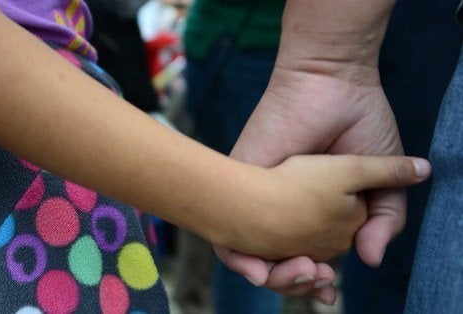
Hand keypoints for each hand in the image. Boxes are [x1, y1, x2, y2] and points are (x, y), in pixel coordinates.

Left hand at [216, 69, 409, 303]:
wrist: (333, 85)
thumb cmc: (360, 124)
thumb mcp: (381, 179)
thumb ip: (384, 219)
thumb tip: (371, 259)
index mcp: (315, 211)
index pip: (307, 260)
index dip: (316, 282)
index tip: (328, 290)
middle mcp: (285, 209)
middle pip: (278, 263)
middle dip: (295, 283)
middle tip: (318, 283)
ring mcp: (262, 197)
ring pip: (251, 256)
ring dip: (271, 278)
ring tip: (302, 273)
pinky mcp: (240, 182)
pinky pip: (225, 232)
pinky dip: (238, 260)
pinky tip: (260, 270)